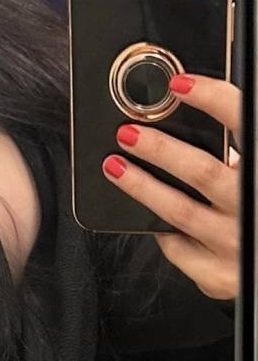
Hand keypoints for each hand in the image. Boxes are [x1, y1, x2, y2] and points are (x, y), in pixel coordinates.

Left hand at [102, 73, 241, 301]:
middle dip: (159, 150)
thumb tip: (197, 109)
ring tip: (116, 167)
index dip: (212, 98)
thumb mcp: (255, 171)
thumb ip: (241, 147)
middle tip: (128, 134)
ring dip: (141, 186)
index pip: (242, 122)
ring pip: (178, 212)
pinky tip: (151, 216)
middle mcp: (252, 209)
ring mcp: (235, 245)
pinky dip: (162, 230)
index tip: (180, 84)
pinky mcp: (218, 276)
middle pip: (201, 172)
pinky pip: (178, 249)